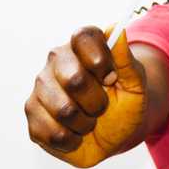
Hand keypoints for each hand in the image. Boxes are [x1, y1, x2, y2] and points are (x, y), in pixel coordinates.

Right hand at [25, 26, 146, 167]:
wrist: (117, 135)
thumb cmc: (127, 104)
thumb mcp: (136, 84)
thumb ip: (126, 60)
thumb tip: (116, 29)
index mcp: (82, 47)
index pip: (83, 36)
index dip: (99, 59)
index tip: (111, 77)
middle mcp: (57, 63)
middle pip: (74, 78)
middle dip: (98, 101)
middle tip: (103, 107)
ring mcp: (40, 88)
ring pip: (63, 109)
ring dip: (86, 123)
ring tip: (90, 121)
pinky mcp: (32, 115)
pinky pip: (52, 131)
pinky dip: (73, 139)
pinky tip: (76, 134)